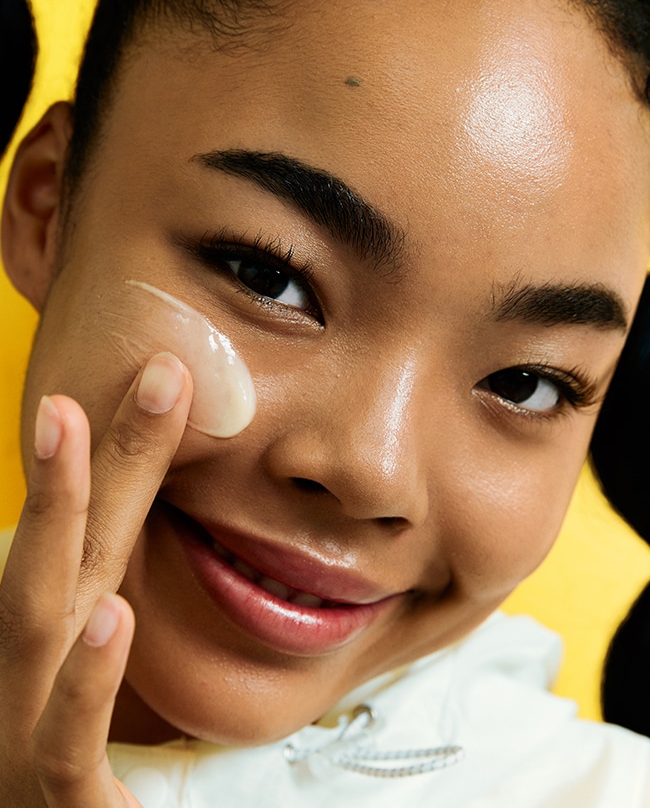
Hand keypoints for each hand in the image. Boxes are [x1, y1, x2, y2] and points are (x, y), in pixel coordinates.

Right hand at [0, 352, 192, 805]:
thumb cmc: (79, 780)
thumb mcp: (107, 690)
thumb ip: (118, 627)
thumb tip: (151, 563)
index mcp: (61, 642)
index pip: (95, 535)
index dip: (121, 454)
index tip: (168, 378)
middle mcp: (32, 671)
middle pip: (66, 550)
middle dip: (93, 455)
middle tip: (150, 372)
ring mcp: (28, 733)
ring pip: (39, 621)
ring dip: (56, 523)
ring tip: (66, 429)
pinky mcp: (58, 802)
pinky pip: (65, 742)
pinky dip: (85, 679)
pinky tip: (111, 618)